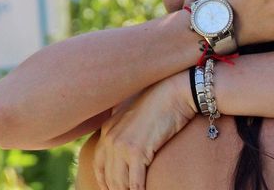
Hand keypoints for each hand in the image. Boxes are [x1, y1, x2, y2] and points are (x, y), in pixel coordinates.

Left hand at [93, 72, 195, 189]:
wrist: (175, 92)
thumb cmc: (161, 102)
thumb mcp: (135, 114)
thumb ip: (125, 126)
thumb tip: (127, 142)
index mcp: (108, 129)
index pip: (99, 164)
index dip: (104, 181)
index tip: (111, 189)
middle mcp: (110, 138)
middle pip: (108, 176)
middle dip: (116, 189)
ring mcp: (122, 145)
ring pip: (120, 182)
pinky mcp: (137, 151)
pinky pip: (135, 182)